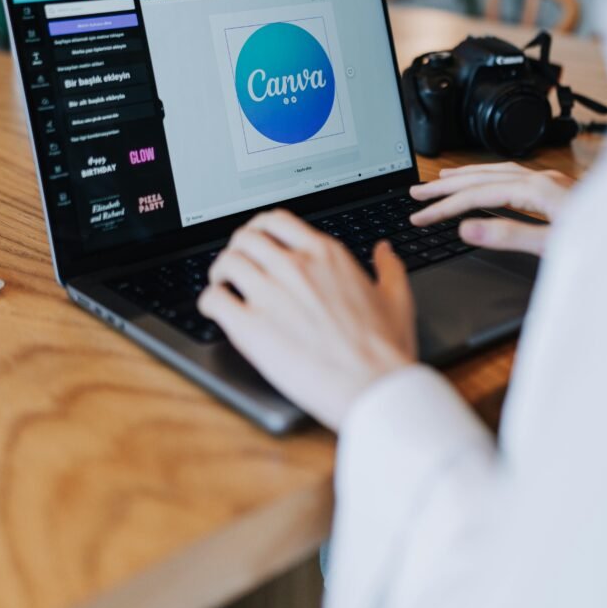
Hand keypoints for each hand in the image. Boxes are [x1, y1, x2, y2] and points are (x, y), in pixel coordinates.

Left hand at [198, 210, 416, 430]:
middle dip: (236, 248)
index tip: (257, 240)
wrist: (374, 387)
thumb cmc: (386, 349)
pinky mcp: (251, 328)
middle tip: (236, 264)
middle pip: (246, 237)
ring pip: (226, 262)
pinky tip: (216, 311)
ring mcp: (271, 295)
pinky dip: (209, 302)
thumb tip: (383, 251)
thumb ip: (388, 268)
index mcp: (326, 255)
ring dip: (219, 272)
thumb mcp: (397, 298)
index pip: (277, 221)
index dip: (260, 228)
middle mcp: (295, 267)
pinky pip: (214, 300)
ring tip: (222, 285)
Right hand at [410, 162, 574, 256]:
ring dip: (466, 176)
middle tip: (415, 193)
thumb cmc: (604, 243)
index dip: (444, 206)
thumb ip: (508, 236)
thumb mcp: (553, 247)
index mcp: (537, 190)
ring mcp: (551, 181)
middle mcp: (542, 179)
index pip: (477, 195)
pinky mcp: (557, 188)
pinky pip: (512, 175)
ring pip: (497, 171)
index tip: (419, 216)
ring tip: (440, 180)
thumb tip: (467, 228)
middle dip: (446, 185)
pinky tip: (487, 182)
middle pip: (482, 177)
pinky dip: (490, 177)